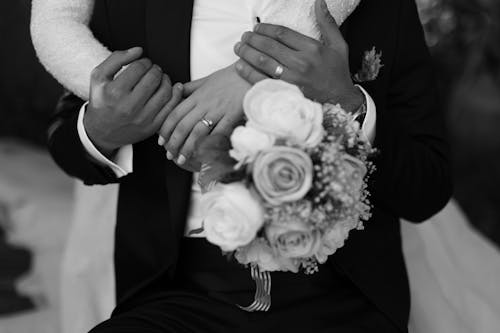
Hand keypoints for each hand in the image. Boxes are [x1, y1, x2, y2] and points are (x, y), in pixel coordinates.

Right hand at [84, 47, 178, 156]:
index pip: (139, 68)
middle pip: (153, 78)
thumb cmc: (101, 101)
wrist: (101, 132)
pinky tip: (172, 88)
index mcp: (114, 92)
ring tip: (161, 78)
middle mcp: (129, 106)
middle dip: (155, 69)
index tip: (143, 63)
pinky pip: (170, 107)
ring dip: (166, 80)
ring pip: (165, 92)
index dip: (144, 61)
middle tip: (153, 69)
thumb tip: (139, 50)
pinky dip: (175, 94)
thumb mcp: (99, 77)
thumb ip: (116, 58)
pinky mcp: (152, 127)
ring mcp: (143, 118)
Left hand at [158, 65, 249, 165]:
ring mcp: (219, 110)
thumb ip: (192, 87)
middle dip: (174, 142)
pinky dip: (211, 144)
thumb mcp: (208, 79)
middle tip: (169, 155)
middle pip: (183, 125)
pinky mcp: (232, 115)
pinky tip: (204, 155)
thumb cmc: (231, 76)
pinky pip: (219, 132)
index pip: (175, 113)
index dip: (166, 129)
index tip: (161, 141)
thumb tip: (177, 90)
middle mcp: (205, 103)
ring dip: (188, 147)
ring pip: (198, 131)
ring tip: (182, 160)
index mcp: (197, 95)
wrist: (251, 72)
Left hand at [233, 0, 362, 112]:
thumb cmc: (338, 73)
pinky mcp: (285, 93)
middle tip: (244, 36)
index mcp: (312, 49)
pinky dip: (248, 73)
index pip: (282, 33)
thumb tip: (319, 2)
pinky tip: (240, 66)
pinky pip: (261, 81)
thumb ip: (327, 23)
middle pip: (269, 46)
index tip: (257, 27)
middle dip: (253, 39)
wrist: (341, 102)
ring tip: (239, 47)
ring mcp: (292, 80)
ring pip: (263, 62)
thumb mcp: (338, 46)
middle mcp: (301, 63)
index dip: (266, 28)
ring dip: (247, 53)